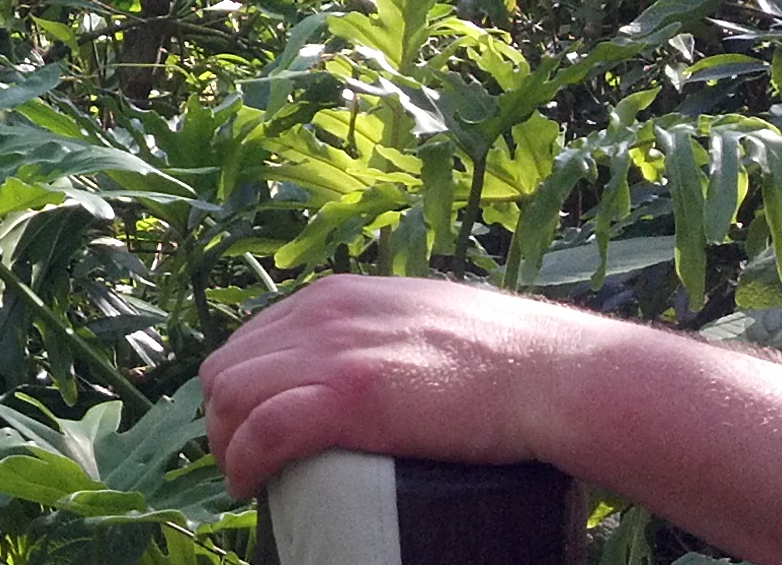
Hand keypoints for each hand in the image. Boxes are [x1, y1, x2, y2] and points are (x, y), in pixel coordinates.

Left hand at [198, 275, 615, 498]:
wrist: (557, 376)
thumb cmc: (509, 359)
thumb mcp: (426, 318)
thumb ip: (388, 331)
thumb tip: (378, 366)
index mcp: (337, 296)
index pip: (253, 337)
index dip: (243, 385)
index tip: (250, 421)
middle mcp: (322, 315)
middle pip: (229, 366)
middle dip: (224, 415)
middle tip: (242, 455)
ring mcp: (333, 354)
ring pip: (233, 398)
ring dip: (226, 442)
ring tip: (244, 476)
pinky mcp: (348, 399)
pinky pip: (263, 431)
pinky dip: (243, 461)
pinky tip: (245, 484)